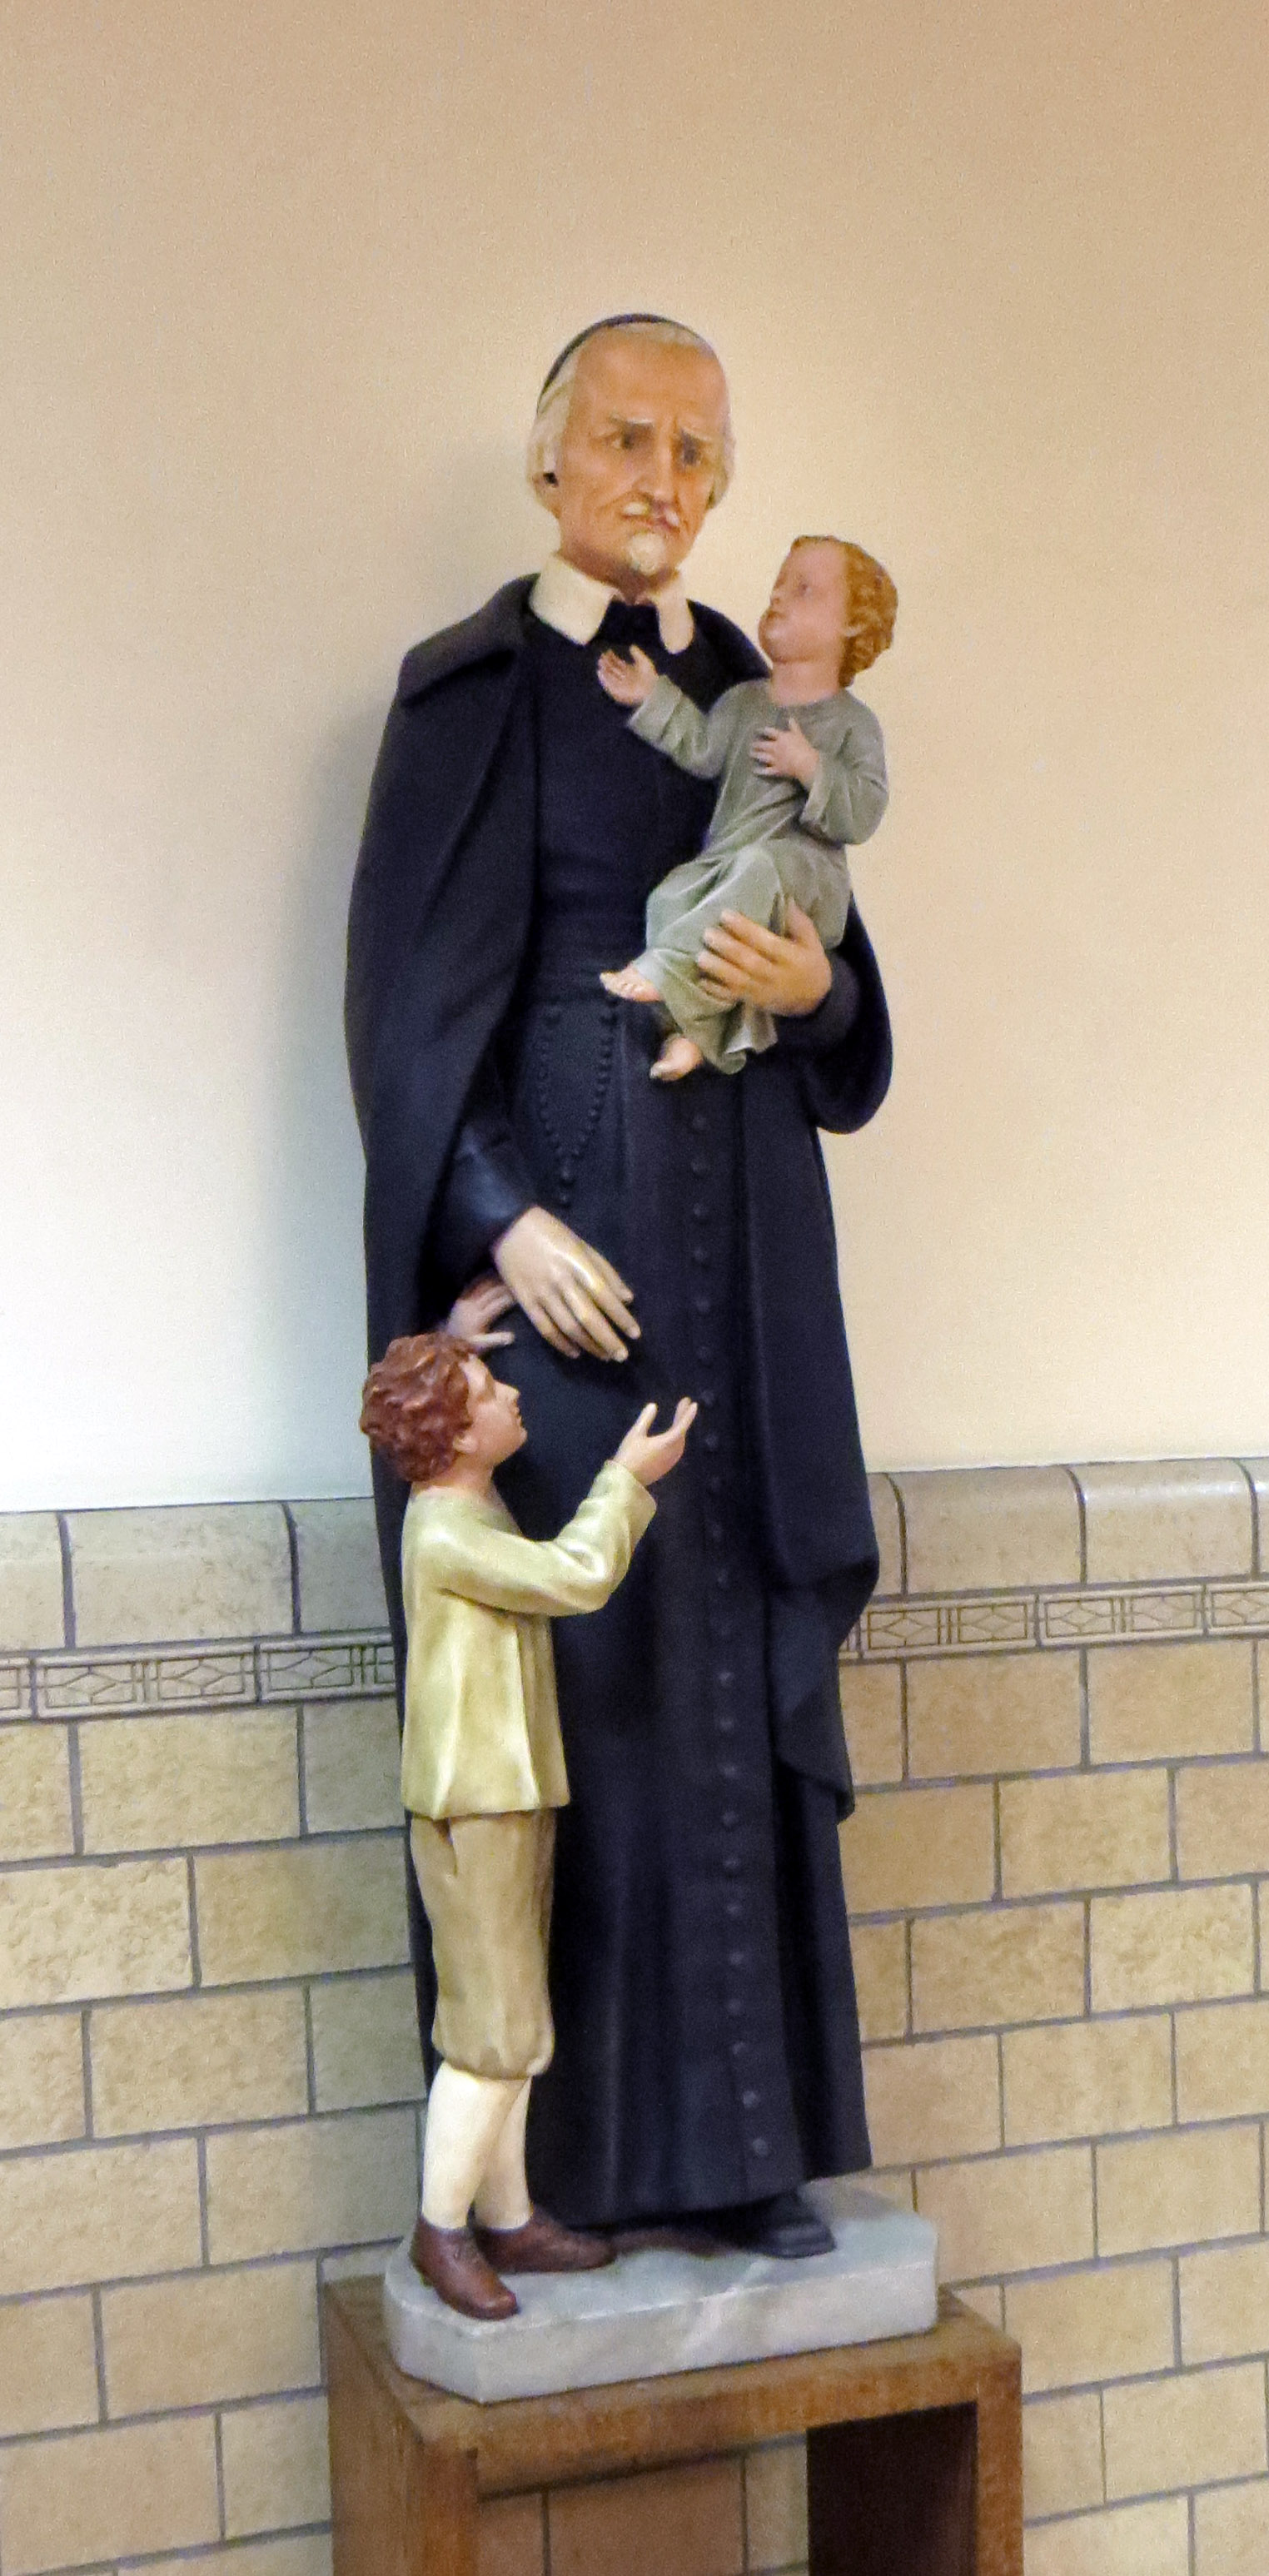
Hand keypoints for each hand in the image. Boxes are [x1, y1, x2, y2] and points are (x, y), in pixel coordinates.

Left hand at [444, 1274, 516, 1348]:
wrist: (448, 1341)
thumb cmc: (468, 1344)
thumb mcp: (481, 1345)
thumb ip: (496, 1340)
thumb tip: (512, 1337)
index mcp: (478, 1319)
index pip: (496, 1305)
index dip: (508, 1299)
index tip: (518, 1296)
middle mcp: (472, 1307)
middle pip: (491, 1294)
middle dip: (504, 1288)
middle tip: (515, 1284)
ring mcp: (465, 1301)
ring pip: (482, 1287)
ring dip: (494, 1281)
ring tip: (506, 1276)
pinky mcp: (461, 1298)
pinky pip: (472, 1285)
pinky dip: (481, 1279)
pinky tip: (489, 1274)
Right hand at [492, 1207, 639, 1361]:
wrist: (507, 1226)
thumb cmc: (551, 1233)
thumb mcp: (582, 1245)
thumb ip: (606, 1272)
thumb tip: (627, 1298)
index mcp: (578, 1264)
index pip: (605, 1296)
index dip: (621, 1317)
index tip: (635, 1334)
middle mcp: (561, 1280)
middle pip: (588, 1317)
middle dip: (607, 1339)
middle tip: (622, 1356)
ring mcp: (541, 1293)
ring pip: (568, 1327)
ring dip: (588, 1345)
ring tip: (604, 1355)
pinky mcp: (525, 1302)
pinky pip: (545, 1329)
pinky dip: (561, 1344)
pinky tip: (575, 1352)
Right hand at [597, 645, 658, 706]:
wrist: (651, 689)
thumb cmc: (650, 676)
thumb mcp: (644, 662)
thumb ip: (638, 654)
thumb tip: (632, 646)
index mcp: (630, 671)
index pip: (618, 663)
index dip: (612, 657)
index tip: (608, 651)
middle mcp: (625, 678)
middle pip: (613, 670)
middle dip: (607, 663)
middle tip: (601, 657)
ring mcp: (622, 685)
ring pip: (611, 677)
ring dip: (604, 671)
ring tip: (600, 664)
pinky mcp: (619, 692)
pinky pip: (609, 686)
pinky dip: (604, 680)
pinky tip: (600, 673)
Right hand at [614, 1398, 697, 1486]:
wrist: (626, 1481)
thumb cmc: (629, 1455)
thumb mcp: (635, 1434)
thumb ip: (645, 1419)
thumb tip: (653, 1405)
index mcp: (667, 1443)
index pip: (681, 1426)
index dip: (687, 1414)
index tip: (693, 1404)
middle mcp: (673, 1452)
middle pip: (682, 1431)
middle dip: (683, 1416)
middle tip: (684, 1403)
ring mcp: (671, 1460)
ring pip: (680, 1440)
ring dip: (680, 1427)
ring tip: (679, 1414)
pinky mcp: (667, 1466)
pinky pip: (677, 1448)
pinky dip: (677, 1437)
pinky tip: (674, 1433)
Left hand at [696, 902, 831, 1016]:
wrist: (814, 1002)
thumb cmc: (811, 965)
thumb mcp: (812, 943)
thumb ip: (799, 923)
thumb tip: (788, 899)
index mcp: (791, 958)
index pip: (766, 943)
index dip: (745, 929)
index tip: (725, 915)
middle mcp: (776, 975)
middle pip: (749, 962)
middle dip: (727, 948)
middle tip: (707, 933)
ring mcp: (763, 991)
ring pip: (738, 981)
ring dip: (718, 969)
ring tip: (700, 956)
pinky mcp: (754, 1002)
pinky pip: (734, 997)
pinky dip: (717, 991)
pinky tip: (702, 981)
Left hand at [751, 716, 820, 788]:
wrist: (805, 763)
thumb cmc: (804, 747)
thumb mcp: (799, 735)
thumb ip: (794, 727)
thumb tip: (790, 719)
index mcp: (781, 738)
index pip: (770, 732)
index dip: (764, 731)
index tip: (758, 730)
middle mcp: (775, 748)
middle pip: (764, 745)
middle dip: (757, 744)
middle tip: (752, 744)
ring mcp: (775, 759)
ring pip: (763, 756)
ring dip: (756, 755)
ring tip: (751, 754)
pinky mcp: (776, 770)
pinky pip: (766, 770)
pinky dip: (760, 771)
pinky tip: (755, 770)